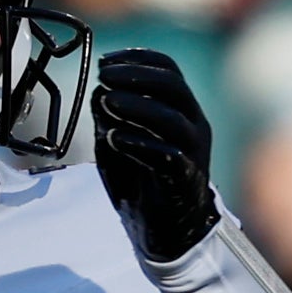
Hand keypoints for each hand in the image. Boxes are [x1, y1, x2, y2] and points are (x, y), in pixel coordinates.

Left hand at [93, 48, 218, 260]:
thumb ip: (108, 118)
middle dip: (137, 75)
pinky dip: (140, 144)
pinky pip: (169, 157)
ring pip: (174, 119)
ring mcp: (192, 154)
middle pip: (174, 87)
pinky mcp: (184, 182)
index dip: (137, 59)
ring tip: (107, 102)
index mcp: (181, 109)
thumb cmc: (141, 183)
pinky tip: (116, 139)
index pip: (168, 70)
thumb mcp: (115, 142)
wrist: (165, 233)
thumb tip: (98, 93)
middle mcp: (193, 126)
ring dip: (138, 106)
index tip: (106, 61)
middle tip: (105, 76)